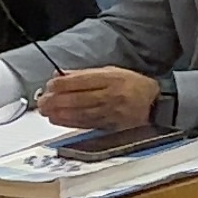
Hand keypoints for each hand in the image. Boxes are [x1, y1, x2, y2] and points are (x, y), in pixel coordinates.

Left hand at [39, 65, 158, 129]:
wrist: (155, 104)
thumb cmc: (133, 85)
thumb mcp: (112, 72)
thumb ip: (86, 74)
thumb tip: (61, 75)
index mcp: (112, 78)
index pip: (83, 81)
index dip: (63, 84)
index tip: (50, 85)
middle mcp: (111, 95)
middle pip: (79, 98)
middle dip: (57, 100)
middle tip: (42, 101)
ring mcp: (111, 112)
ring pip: (81, 113)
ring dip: (60, 113)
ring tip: (46, 111)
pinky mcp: (110, 125)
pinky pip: (87, 123)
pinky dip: (70, 122)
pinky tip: (58, 120)